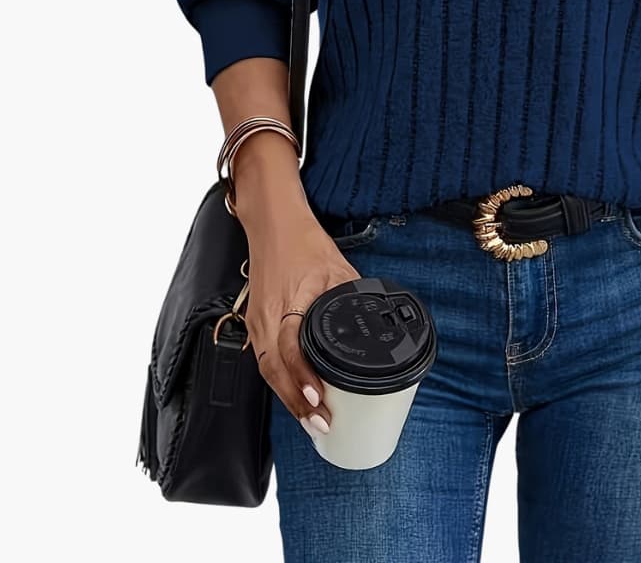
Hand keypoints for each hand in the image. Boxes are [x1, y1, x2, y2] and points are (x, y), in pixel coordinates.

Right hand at [233, 165, 360, 441]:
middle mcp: (267, 319)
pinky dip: (279, 382)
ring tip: (312, 420)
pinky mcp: (256, 324)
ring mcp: (257, 324)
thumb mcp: (338, 268)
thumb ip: (353, 296)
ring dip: (287, 398)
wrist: (273, 224)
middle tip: (321, 424)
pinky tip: (295, 396)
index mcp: (288, 305)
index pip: (290, 350)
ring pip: (267, 371)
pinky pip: (263, 360)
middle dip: (296, 402)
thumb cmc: (304, 243)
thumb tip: (377, 322)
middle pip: (274, 372)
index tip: (319, 397)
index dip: (303, 377)